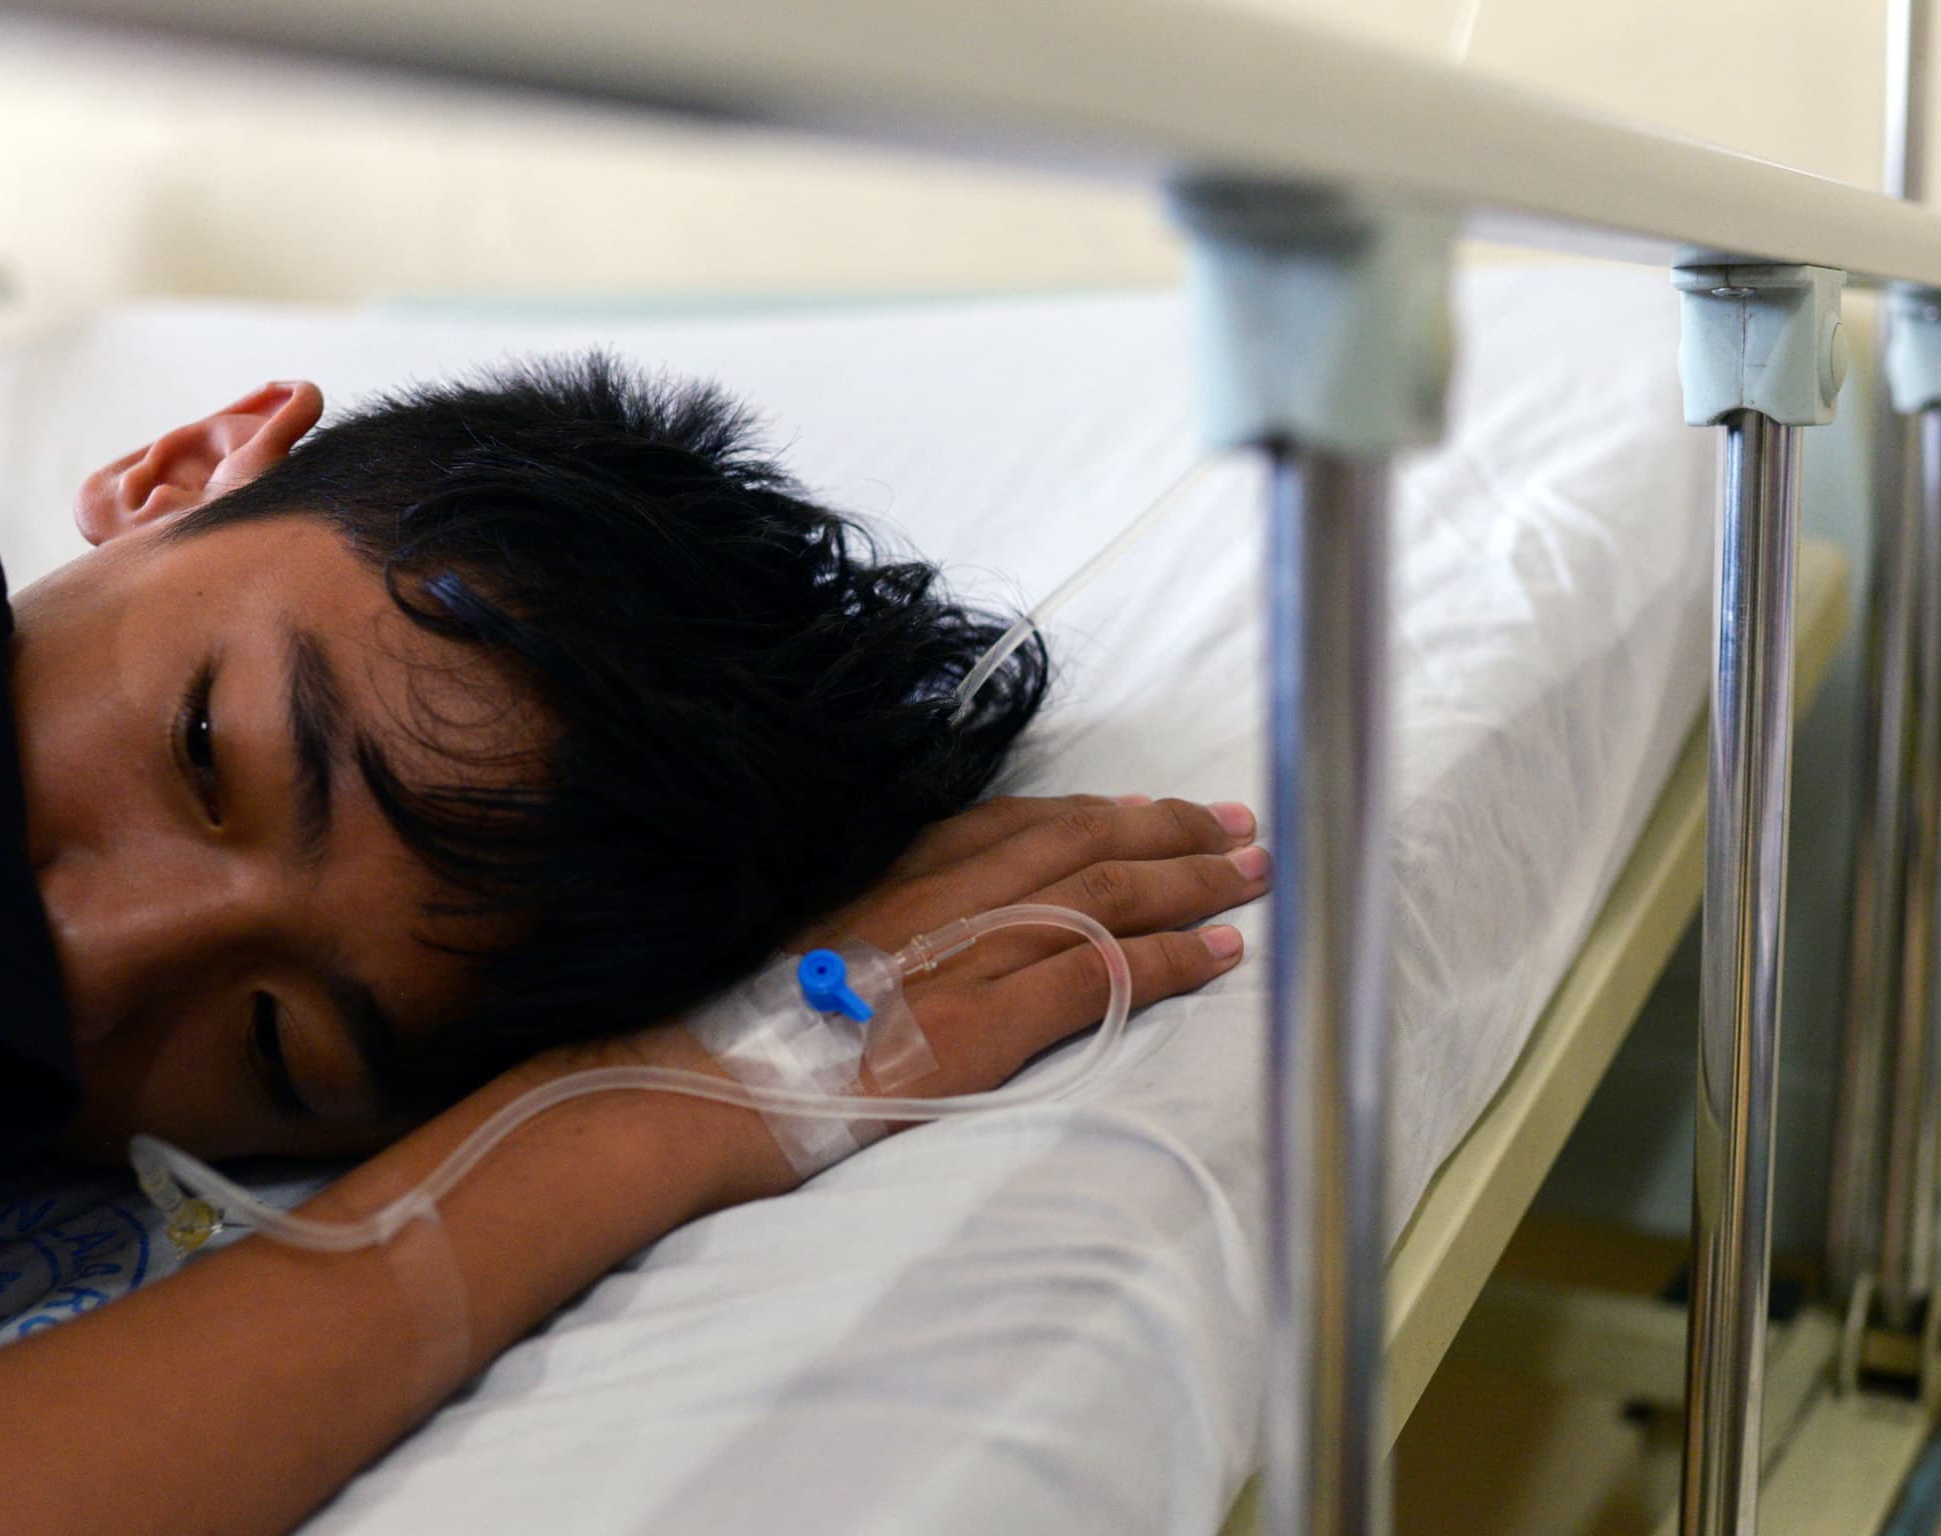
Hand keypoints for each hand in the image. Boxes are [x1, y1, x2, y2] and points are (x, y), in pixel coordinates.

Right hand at [571, 794, 1270, 1203]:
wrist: (685, 1085)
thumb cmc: (725, 1029)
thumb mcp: (799, 943)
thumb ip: (865, 922)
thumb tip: (905, 932)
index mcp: (892, 872)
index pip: (1018, 821)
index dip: (1099, 810)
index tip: (1155, 804)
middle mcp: (935, 895)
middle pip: (1079, 839)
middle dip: (1168, 826)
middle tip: (1241, 822)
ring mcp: (961, 954)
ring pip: (1105, 892)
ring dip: (1191, 877)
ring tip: (1256, 873)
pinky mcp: (979, 1023)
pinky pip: (1098, 975)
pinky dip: (1168, 959)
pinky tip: (1220, 954)